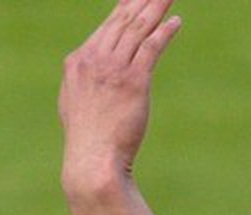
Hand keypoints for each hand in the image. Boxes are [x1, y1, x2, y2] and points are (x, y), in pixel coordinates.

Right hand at [58, 0, 181, 189]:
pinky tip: (175, 22)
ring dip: (155, 7)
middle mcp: (94, 59)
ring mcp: (113, 69)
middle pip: (123, 20)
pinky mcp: (134, 82)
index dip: (124, 7)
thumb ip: (83, 83)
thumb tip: (84, 75)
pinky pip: (151, 48)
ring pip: (138, 28)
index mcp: (78, 62)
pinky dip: (164, 32)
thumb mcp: (74, 104)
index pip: (106, 27)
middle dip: (141, 0)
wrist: (92, 161)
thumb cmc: (86, 140)